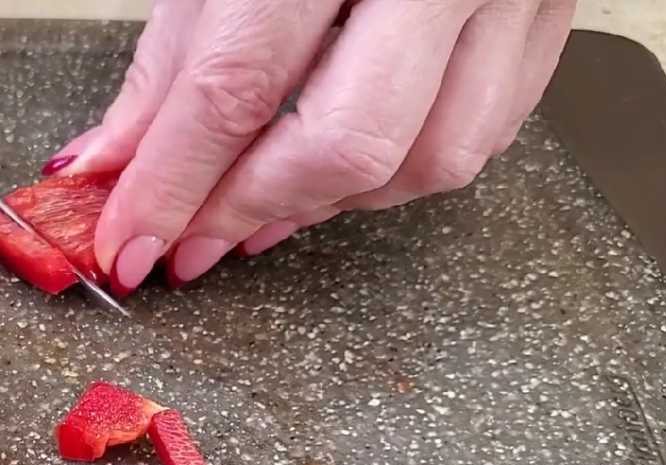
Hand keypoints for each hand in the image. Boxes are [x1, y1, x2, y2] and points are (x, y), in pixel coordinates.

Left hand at [47, 0, 576, 289]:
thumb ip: (171, 59)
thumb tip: (112, 164)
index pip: (240, 87)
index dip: (172, 183)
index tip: (128, 240)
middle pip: (347, 143)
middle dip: (247, 211)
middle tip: (184, 241)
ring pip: (430, 159)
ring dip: (325, 204)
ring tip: (252, 207)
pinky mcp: (553, 12)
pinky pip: (484, 132)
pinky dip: (398, 173)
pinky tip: (332, 173)